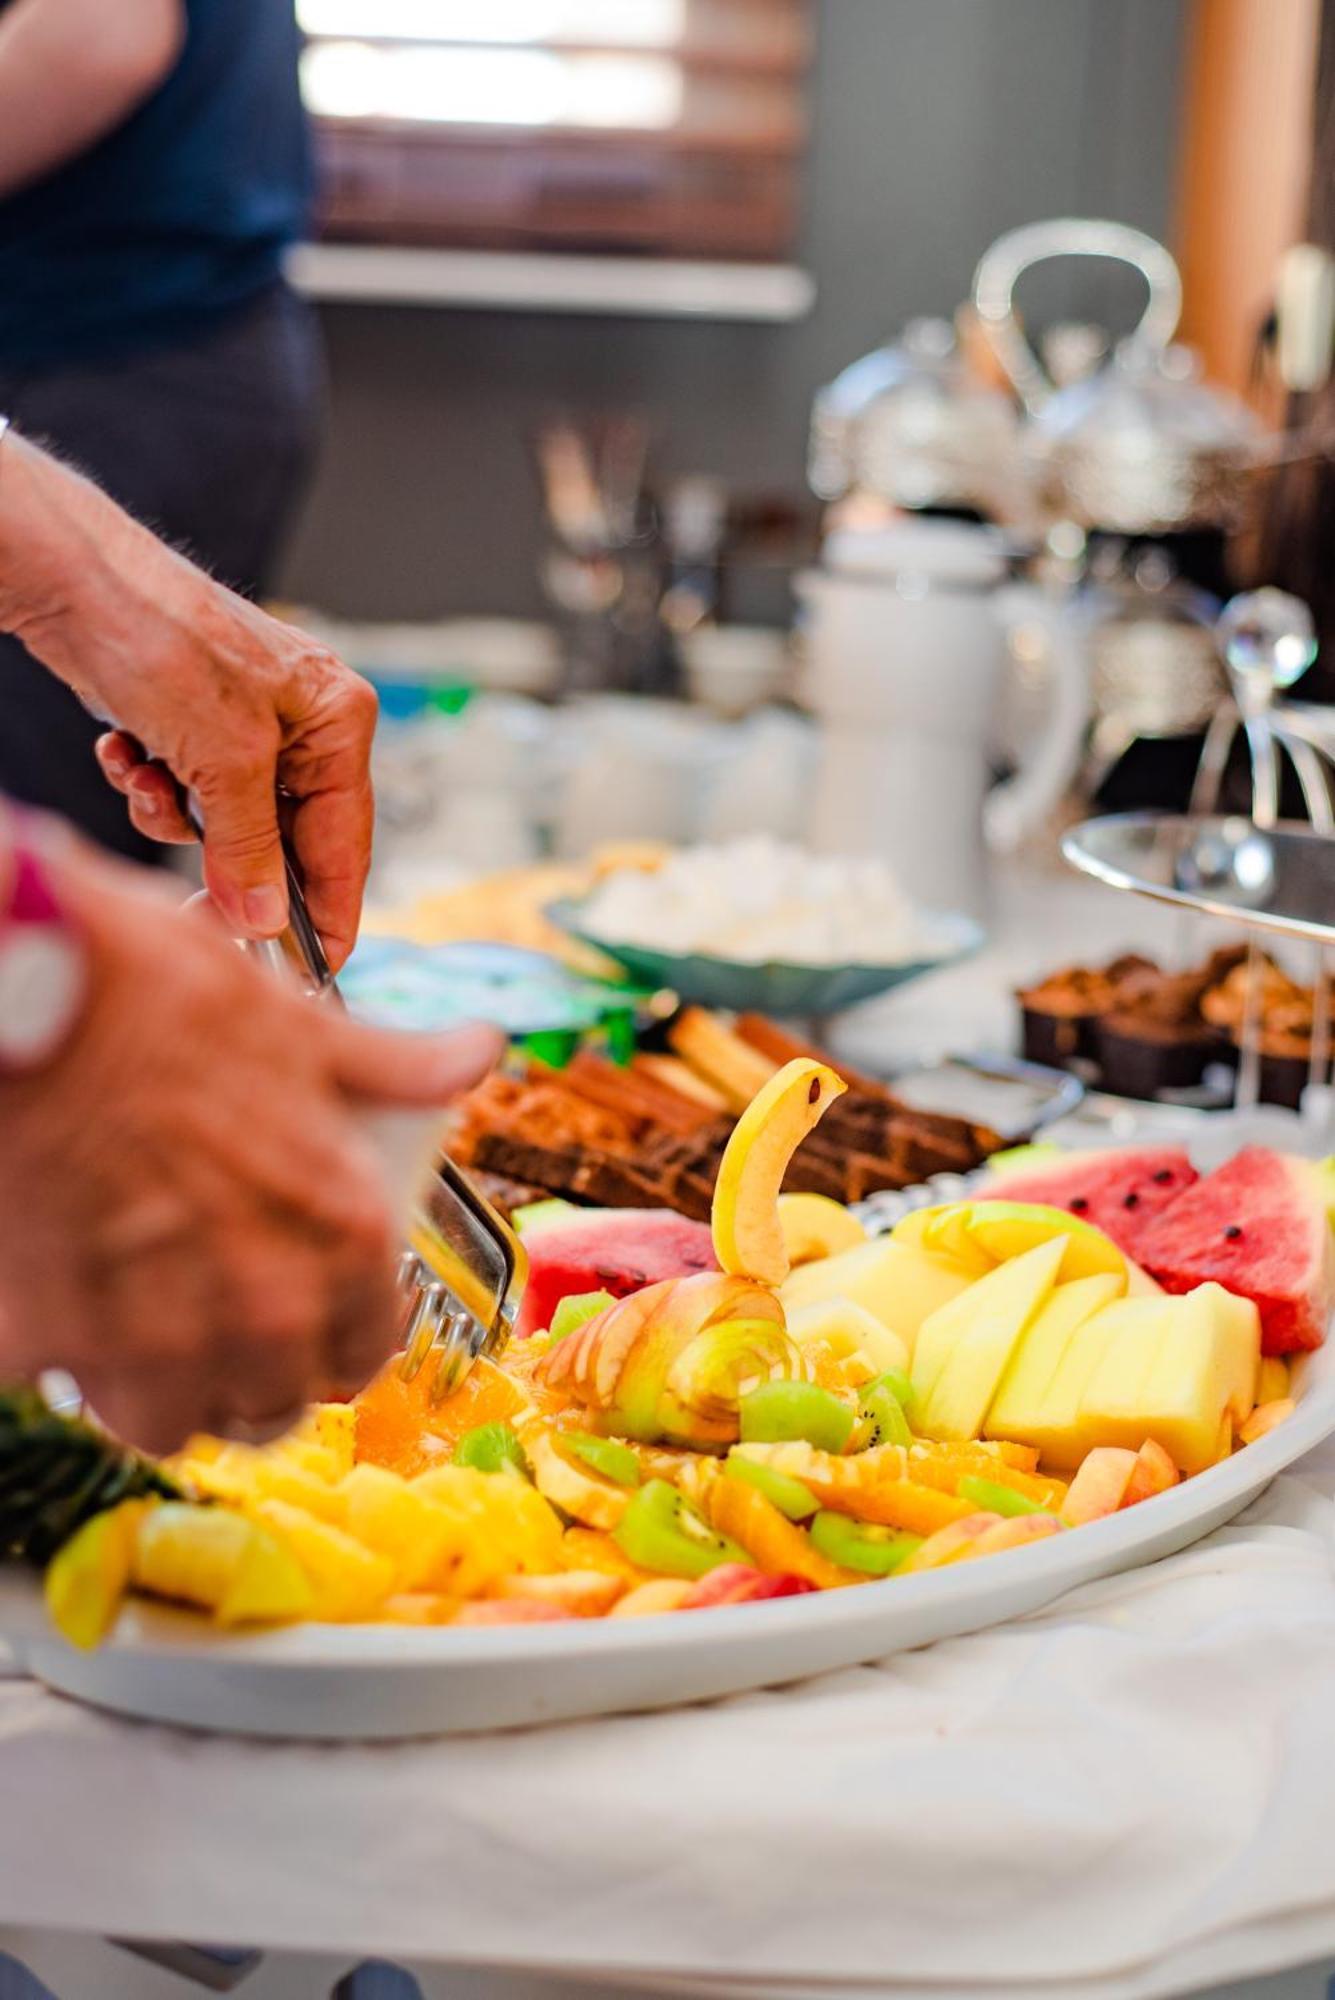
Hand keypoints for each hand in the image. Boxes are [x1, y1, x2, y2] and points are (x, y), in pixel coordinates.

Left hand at [0, 432, 376, 968]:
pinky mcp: (193, 728)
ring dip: (179, 820)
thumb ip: (250, 850)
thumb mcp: (221, 762)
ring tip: (148, 783)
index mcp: (337, 720)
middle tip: (200, 910)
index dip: (328, 911)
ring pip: (226, 822)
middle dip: (229, 859)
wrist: (72, 583)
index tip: (315, 973)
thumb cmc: (165, 641)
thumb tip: (264, 924)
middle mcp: (302, 724)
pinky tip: (129, 756)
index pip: (347, 840)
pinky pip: (187, 794)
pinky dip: (154, 788)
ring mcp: (245, 726)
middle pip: (283, 837)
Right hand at [0, 830, 502, 1452]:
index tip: (312, 1317)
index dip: (338, 1336)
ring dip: (163, 1385)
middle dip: (252, 1373)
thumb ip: (393, 1066)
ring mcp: (147, 1339)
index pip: (364, 1352)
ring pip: (171, 1422)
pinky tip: (62, 1292)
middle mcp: (258, 1307)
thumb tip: (475, 1052)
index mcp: (339, 1236)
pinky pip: (65, 1385)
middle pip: (271, 1407)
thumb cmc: (161, 994)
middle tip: (221, 1320)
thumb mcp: (300, 1025)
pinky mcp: (43, 1341)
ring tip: (143, 1321)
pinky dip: (65, 1353)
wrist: (22, 995)